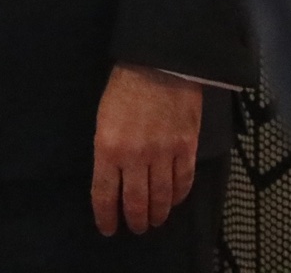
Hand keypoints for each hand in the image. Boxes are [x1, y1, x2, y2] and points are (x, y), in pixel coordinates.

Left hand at [91, 64, 202, 236]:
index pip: (105, 194)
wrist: (160, 62)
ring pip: (161, 197)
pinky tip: (175, 200)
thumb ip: (108, 151)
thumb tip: (113, 178)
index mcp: (108, 148)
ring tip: (155, 220)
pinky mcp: (187, 147)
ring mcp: (164, 153)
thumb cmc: (124, 87)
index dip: (106, 217)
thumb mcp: (103, 119)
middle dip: (135, 220)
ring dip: (158, 213)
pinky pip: (184, 180)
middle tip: (137, 228)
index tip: (108, 229)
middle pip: (136, 202)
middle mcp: (135, 157)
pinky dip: (179, 195)